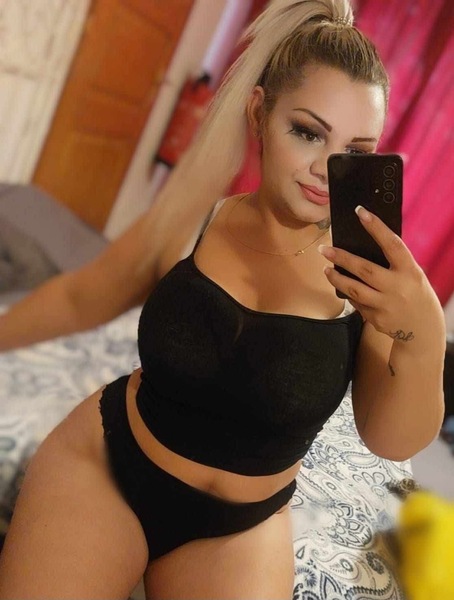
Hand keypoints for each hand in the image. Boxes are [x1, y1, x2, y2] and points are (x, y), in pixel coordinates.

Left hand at [318, 206, 443, 341]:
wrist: (422, 329)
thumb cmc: (415, 294)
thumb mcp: (412, 275)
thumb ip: (393, 263)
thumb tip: (365, 244)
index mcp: (409, 271)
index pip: (391, 244)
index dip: (376, 227)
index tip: (360, 211)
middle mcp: (397, 288)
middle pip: (364, 269)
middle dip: (341, 257)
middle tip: (324, 249)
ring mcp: (385, 305)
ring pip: (354, 289)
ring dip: (336, 278)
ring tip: (326, 269)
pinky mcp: (376, 319)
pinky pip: (357, 303)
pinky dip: (348, 294)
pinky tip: (343, 286)